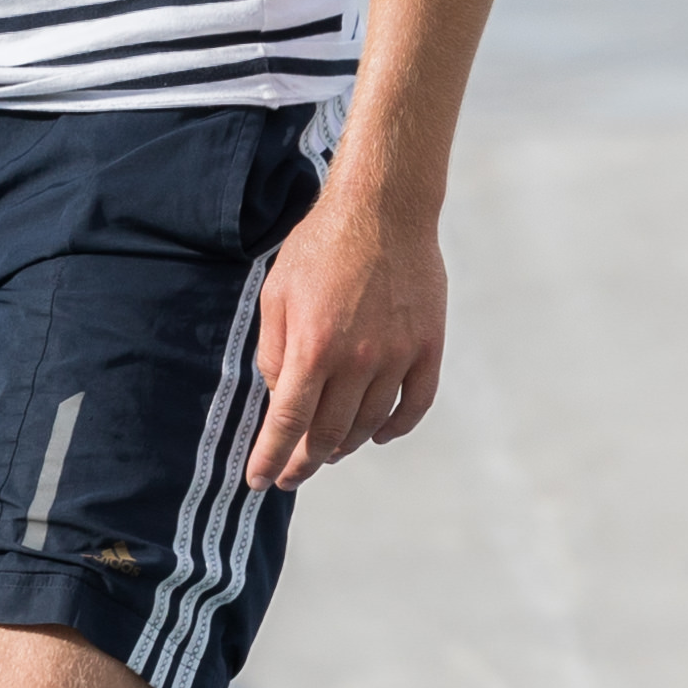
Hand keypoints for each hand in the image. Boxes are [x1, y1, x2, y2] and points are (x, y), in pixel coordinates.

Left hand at [239, 173, 444, 488]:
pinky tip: (377, 433)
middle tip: (292, 472)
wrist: (383, 208)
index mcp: (314, 346)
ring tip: (328, 451)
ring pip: (369, 424)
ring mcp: (398, 356)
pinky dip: (395, 428)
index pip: (288, 423)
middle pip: (329, 433)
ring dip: (345, 445)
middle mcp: (358, 359)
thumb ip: (275, 351)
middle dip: (305, 461)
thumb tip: (281, 398)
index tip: (259, 480)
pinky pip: (414, 405)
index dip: (271, 457)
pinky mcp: (427, 346)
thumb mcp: (277, 294)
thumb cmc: (321, 246)